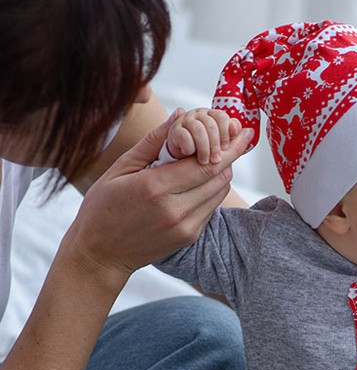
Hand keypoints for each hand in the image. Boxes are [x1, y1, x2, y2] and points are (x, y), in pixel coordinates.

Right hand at [63, 111, 251, 288]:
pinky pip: (210, 207)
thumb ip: (153, 142)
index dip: (229, 147)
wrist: (101, 254)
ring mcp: (186, 227)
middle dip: (228, 156)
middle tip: (231, 140)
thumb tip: (179, 115)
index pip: (206, 163)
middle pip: (219, 177)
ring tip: (211, 158)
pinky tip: (197, 182)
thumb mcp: (121, 168)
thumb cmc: (103, 207)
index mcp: (156, 188)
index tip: (242, 132)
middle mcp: (176, 210)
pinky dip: (210, 191)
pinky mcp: (189, 237)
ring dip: (220, 173)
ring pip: (219, 193)